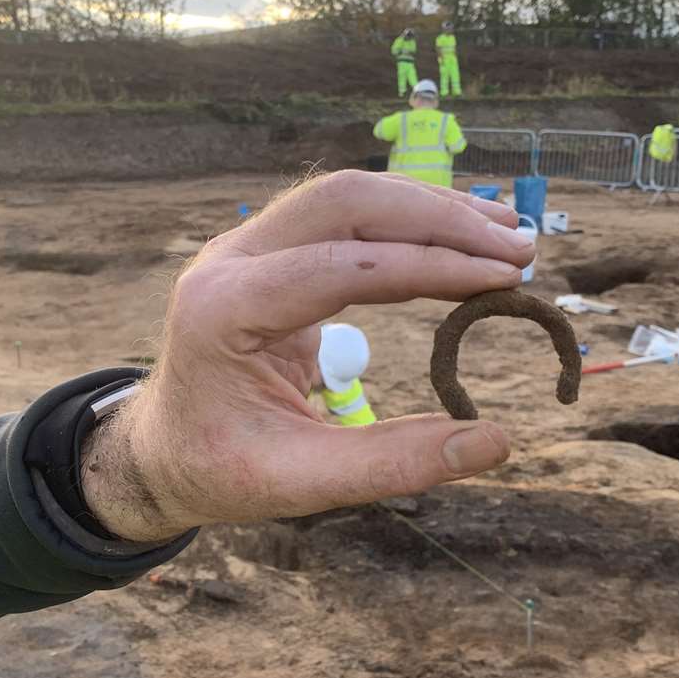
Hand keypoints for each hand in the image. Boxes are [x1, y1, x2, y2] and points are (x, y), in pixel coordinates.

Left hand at [80, 171, 534, 540]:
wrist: (161, 450)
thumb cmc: (221, 468)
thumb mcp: (301, 482)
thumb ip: (393, 463)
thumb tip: (497, 441)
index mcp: (222, 310)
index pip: (338, 264)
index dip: (427, 264)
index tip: (501, 277)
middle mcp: (229, 259)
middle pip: (344, 200)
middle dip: (438, 218)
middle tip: (517, 250)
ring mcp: (246, 246)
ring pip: (347, 195)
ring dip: (429, 209)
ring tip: (506, 236)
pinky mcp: (269, 250)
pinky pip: (343, 215)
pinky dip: (407, 220)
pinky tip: (461, 237)